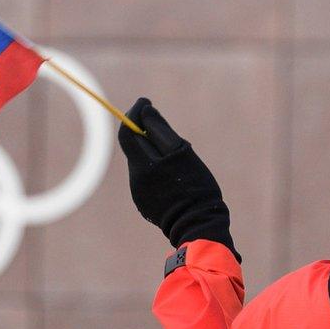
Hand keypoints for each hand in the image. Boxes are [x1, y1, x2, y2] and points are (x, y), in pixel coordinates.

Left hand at [117, 98, 239, 261]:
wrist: (198, 226)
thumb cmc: (197, 188)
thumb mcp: (185, 155)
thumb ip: (163, 133)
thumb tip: (145, 111)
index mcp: (148, 163)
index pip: (132, 130)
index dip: (137, 113)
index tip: (145, 102)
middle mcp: (139, 175)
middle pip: (132, 143)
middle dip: (140, 128)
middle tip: (150, 117)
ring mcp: (139, 189)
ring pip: (139, 159)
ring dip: (149, 150)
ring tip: (172, 155)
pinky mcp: (141, 199)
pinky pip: (143, 176)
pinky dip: (152, 168)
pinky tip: (170, 176)